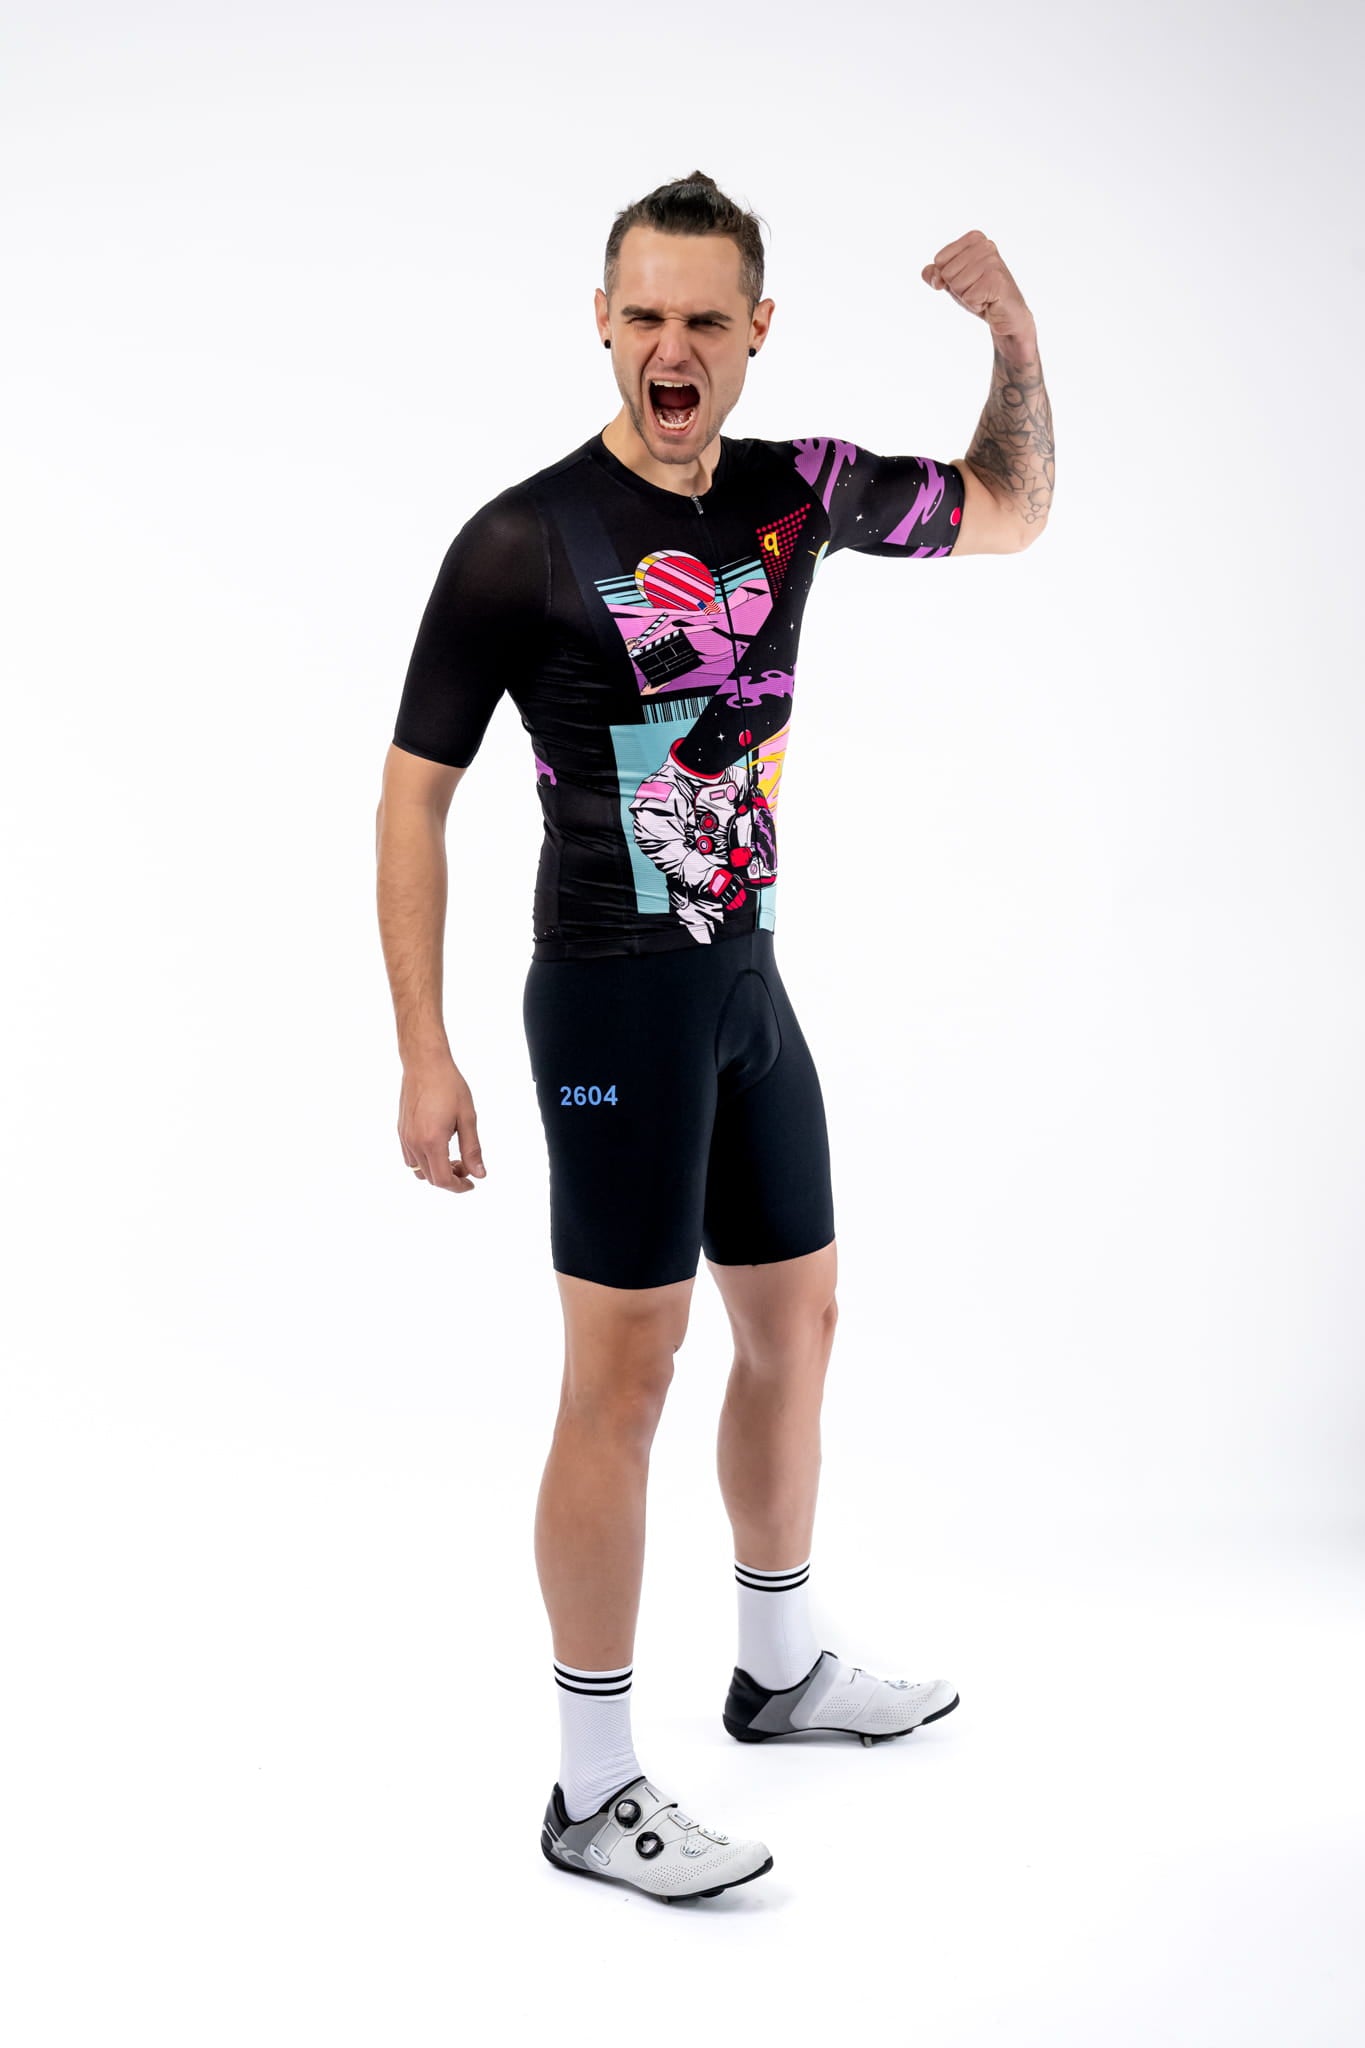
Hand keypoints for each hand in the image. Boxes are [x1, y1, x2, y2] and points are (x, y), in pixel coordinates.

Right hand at [399, 1056, 485, 1192]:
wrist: (425, 1064)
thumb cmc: (448, 1085)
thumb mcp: (468, 1118)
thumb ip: (472, 1149)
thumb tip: (479, 1173)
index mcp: (432, 1141)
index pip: (443, 1180)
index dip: (459, 1187)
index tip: (471, 1183)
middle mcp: (414, 1142)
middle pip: (431, 1178)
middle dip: (451, 1178)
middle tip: (467, 1166)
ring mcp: (405, 1137)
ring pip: (419, 1170)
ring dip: (436, 1171)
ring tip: (453, 1157)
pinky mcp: (401, 1130)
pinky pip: (410, 1157)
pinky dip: (425, 1161)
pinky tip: (439, 1147)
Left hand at [922, 231, 1030, 339]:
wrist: (1005, 315)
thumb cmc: (980, 294)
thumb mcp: (953, 282)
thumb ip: (936, 274)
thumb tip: (927, 272)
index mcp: (974, 239)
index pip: (939, 260)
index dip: (948, 278)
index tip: (968, 280)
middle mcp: (986, 245)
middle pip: (947, 274)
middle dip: (958, 289)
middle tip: (977, 290)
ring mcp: (993, 262)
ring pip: (956, 286)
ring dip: (967, 298)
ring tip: (984, 296)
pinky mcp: (996, 280)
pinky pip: (968, 298)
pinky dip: (975, 306)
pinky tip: (989, 302)